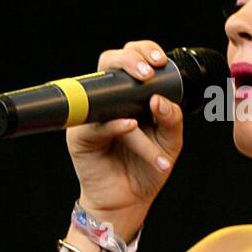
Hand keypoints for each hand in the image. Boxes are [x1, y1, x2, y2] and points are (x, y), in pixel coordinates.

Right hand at [66, 40, 183, 223]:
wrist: (130, 201)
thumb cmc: (146, 168)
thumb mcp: (170, 142)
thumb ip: (171, 119)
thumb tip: (160, 99)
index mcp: (130, 95)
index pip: (132, 58)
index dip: (144, 50)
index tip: (160, 60)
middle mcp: (108, 101)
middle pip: (109, 62)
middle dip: (130, 60)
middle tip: (148, 73)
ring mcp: (91, 117)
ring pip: (108, 98)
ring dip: (129, 103)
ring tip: (151, 111)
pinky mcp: (80, 137)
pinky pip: (96, 126)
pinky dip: (116, 126)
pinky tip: (131, 126)